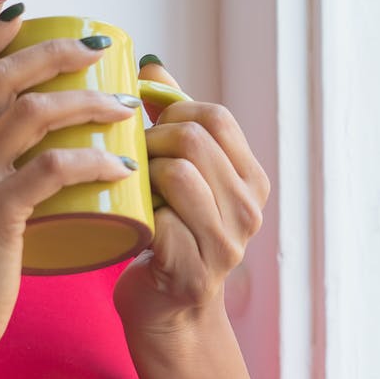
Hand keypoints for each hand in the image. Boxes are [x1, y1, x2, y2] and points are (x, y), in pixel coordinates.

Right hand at [0, 12, 141, 361]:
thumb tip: (16, 146)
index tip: (31, 15)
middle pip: (0, 75)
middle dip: (54, 50)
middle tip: (100, 49)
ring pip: (32, 112)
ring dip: (86, 100)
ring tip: (125, 106)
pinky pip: (52, 169)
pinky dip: (92, 157)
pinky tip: (121, 160)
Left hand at [113, 59, 271, 344]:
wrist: (165, 314)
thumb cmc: (166, 236)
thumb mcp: (180, 176)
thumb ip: (173, 122)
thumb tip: (151, 64)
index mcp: (251, 180)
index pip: (216, 116)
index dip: (171, 110)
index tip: (142, 126)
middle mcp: (249, 210)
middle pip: (196, 139)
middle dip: (152, 140)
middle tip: (128, 159)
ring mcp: (227, 244)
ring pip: (179, 174)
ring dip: (143, 174)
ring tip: (128, 187)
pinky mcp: (196, 272)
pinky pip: (161, 220)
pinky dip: (138, 215)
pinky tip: (129, 221)